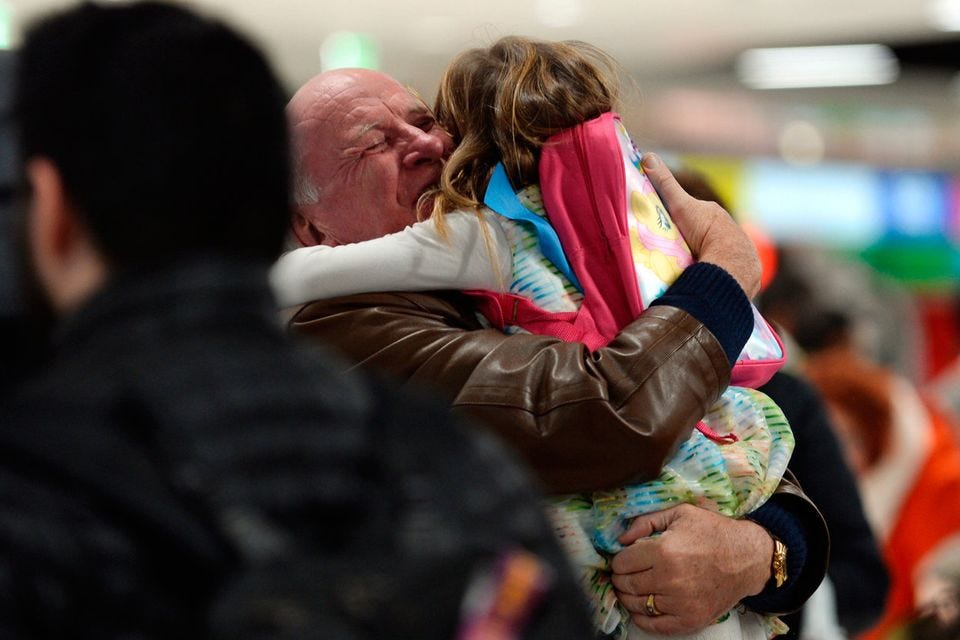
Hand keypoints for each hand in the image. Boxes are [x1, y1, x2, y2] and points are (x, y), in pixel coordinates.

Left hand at [610, 504, 772, 634]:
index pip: (622, 563)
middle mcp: (669, 579)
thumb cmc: (713, 532)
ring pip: (637, 604)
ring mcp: (680, 603)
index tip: (622, 560)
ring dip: (629, 597)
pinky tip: (641, 608)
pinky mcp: (691, 620)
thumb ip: (646, 521)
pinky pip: (655, 625)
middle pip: (627, 584)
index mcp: (663, 551)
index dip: (618, 561)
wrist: (747, 558)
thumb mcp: (680, 513)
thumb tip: (621, 540)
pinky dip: (642, 618)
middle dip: (621, 578)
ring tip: (631, 588)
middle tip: (624, 574)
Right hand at [641, 153, 761, 297]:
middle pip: (701, 232)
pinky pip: (720, 268)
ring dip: (700, 257)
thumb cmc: (704, 230)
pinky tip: (701, 276)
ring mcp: (733, 250)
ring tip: (684, 266)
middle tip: (672, 249)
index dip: (679, 218)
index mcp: (713, 214)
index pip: (692, 213)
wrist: (730, 261)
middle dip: (689, 239)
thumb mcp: (679, 204)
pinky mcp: (736, 270)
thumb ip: (664, 183)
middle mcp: (726, 229)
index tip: (666, 227)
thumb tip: (647, 155)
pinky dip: (711, 270)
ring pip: (711, 251)